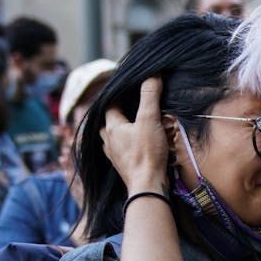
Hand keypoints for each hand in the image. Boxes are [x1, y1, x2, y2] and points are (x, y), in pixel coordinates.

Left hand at [101, 77, 168, 193]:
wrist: (147, 185)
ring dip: (117, 129)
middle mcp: (108, 140)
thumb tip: (152, 75)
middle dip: (116, 112)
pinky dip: (123, 144)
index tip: (130, 88)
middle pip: (107, 120)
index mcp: (111, 126)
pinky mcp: (122, 166)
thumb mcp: (150, 120)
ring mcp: (113, 154)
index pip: (110, 104)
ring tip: (128, 123)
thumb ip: (150, 96)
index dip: (119, 95)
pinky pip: (118, 150)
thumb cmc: (147, 153)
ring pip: (111, 136)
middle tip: (127, 105)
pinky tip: (132, 145)